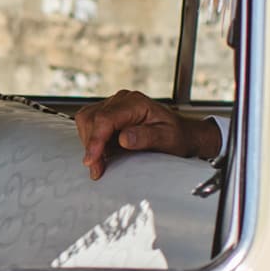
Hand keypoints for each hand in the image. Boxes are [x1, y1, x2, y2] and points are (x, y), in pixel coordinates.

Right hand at [73, 89, 222, 179]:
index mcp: (135, 103)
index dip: (96, 140)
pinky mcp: (108, 115)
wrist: (182, 134)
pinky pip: (90, 125)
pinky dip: (91, 141)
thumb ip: (146, 137)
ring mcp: (113, 106)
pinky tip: (102, 154)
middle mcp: (122, 100)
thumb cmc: (177, 136)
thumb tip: (124, 138)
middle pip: (91, 119)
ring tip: (100, 163)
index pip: (106, 118)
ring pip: (87, 121)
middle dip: (91, 146)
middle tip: (97, 170)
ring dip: (89, 143)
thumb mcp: (167, 139)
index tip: (92, 160)